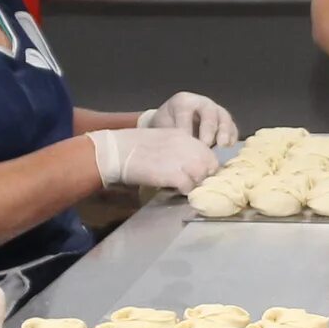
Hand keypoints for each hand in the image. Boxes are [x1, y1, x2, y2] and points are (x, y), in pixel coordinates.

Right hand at [88, 127, 220, 190]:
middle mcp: (187, 146)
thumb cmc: (133, 145)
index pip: (209, 153)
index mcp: (184, 136)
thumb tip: (189, 164)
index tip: (199, 174)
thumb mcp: (162, 139)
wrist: (117, 150)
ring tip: (183, 187)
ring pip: (202, 177)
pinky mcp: (174, 175)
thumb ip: (178, 148)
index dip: (206, 166)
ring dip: (195, 184)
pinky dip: (184, 191)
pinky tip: (175, 190)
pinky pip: (189, 187)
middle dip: (204, 176)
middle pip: (210, 166)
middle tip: (193, 183)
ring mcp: (182, 160)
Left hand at [138, 92, 238, 146]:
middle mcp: (202, 103)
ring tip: (223, 145)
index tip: (185, 143)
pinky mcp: (224, 121)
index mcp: (183, 102)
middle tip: (205, 145)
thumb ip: (169, 134)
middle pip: (208, 113)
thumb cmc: (167, 125)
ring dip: (224, 132)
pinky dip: (232, 136)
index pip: (185, 112)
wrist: (172, 123)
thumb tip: (176, 151)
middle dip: (208, 130)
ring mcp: (215, 110)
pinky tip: (228, 146)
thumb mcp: (163, 126)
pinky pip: (232, 127)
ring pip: (224, 118)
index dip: (186, 127)